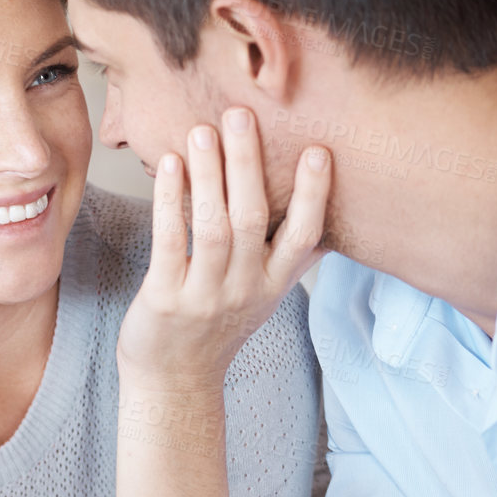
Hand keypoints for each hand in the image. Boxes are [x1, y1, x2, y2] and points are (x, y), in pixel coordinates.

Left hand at [116, 108, 330, 388]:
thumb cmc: (218, 327)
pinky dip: (170, 202)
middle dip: (248, 165)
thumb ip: (292, 255)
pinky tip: (168, 166)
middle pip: (254, 220)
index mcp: (273, 285)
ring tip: (202, 130)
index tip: (318, 150)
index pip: (304, 237)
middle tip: (241, 114)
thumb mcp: (264, 295)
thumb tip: (331, 209)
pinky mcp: (165, 300)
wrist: (175, 382)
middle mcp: (246, 290)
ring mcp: (206, 297)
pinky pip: (170, 243)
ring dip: (209, 176)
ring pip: (214, 228)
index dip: (314, 195)